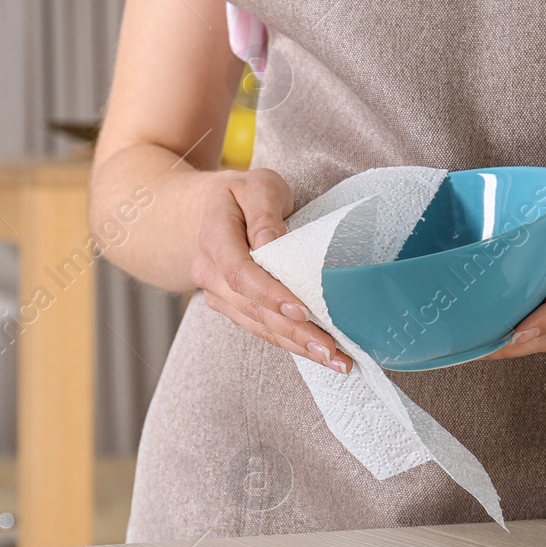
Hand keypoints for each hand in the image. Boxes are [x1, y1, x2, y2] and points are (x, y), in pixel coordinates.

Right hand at [189, 169, 351, 372]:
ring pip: (257, 325)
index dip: (270, 295)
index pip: (240, 273)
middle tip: (331, 349)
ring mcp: (217, 294)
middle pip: (252, 309)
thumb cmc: (243, 194)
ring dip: (297, 346)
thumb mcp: (257, 186)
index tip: (302, 311)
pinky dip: (290, 342)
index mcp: (215, 238)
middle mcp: (209, 272)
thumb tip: (270, 243)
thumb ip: (264, 212)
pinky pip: (260, 328)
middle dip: (294, 333)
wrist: (211, 209)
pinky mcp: (232, 307)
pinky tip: (318, 353)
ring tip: (336, 360)